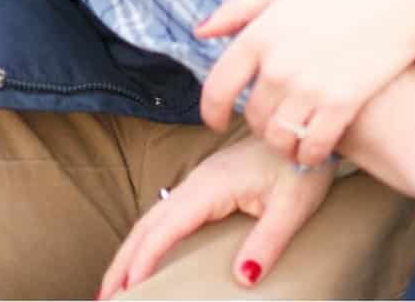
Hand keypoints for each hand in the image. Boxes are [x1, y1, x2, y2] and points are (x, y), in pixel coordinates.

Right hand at [98, 133, 334, 296]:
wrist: (310, 130)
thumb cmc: (305, 167)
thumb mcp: (294, 205)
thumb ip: (268, 240)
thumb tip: (243, 277)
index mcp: (215, 184)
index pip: (168, 224)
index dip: (144, 258)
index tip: (128, 290)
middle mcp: (201, 179)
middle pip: (151, 222)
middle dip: (124, 260)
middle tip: (103, 298)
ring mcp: (203, 180)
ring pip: (156, 217)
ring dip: (132, 250)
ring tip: (113, 287)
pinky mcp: (210, 184)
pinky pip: (169, 213)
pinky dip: (150, 238)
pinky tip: (145, 258)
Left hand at [197, 0, 414, 166]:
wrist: (398, 4)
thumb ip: (238, 8)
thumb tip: (200, 31)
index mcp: (260, 35)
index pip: (217, 88)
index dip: (211, 112)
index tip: (217, 121)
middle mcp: (279, 65)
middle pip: (252, 117)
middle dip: (259, 122)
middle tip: (277, 116)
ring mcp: (309, 88)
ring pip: (278, 138)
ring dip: (283, 141)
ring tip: (295, 133)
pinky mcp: (339, 106)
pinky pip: (310, 149)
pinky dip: (309, 153)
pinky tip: (317, 144)